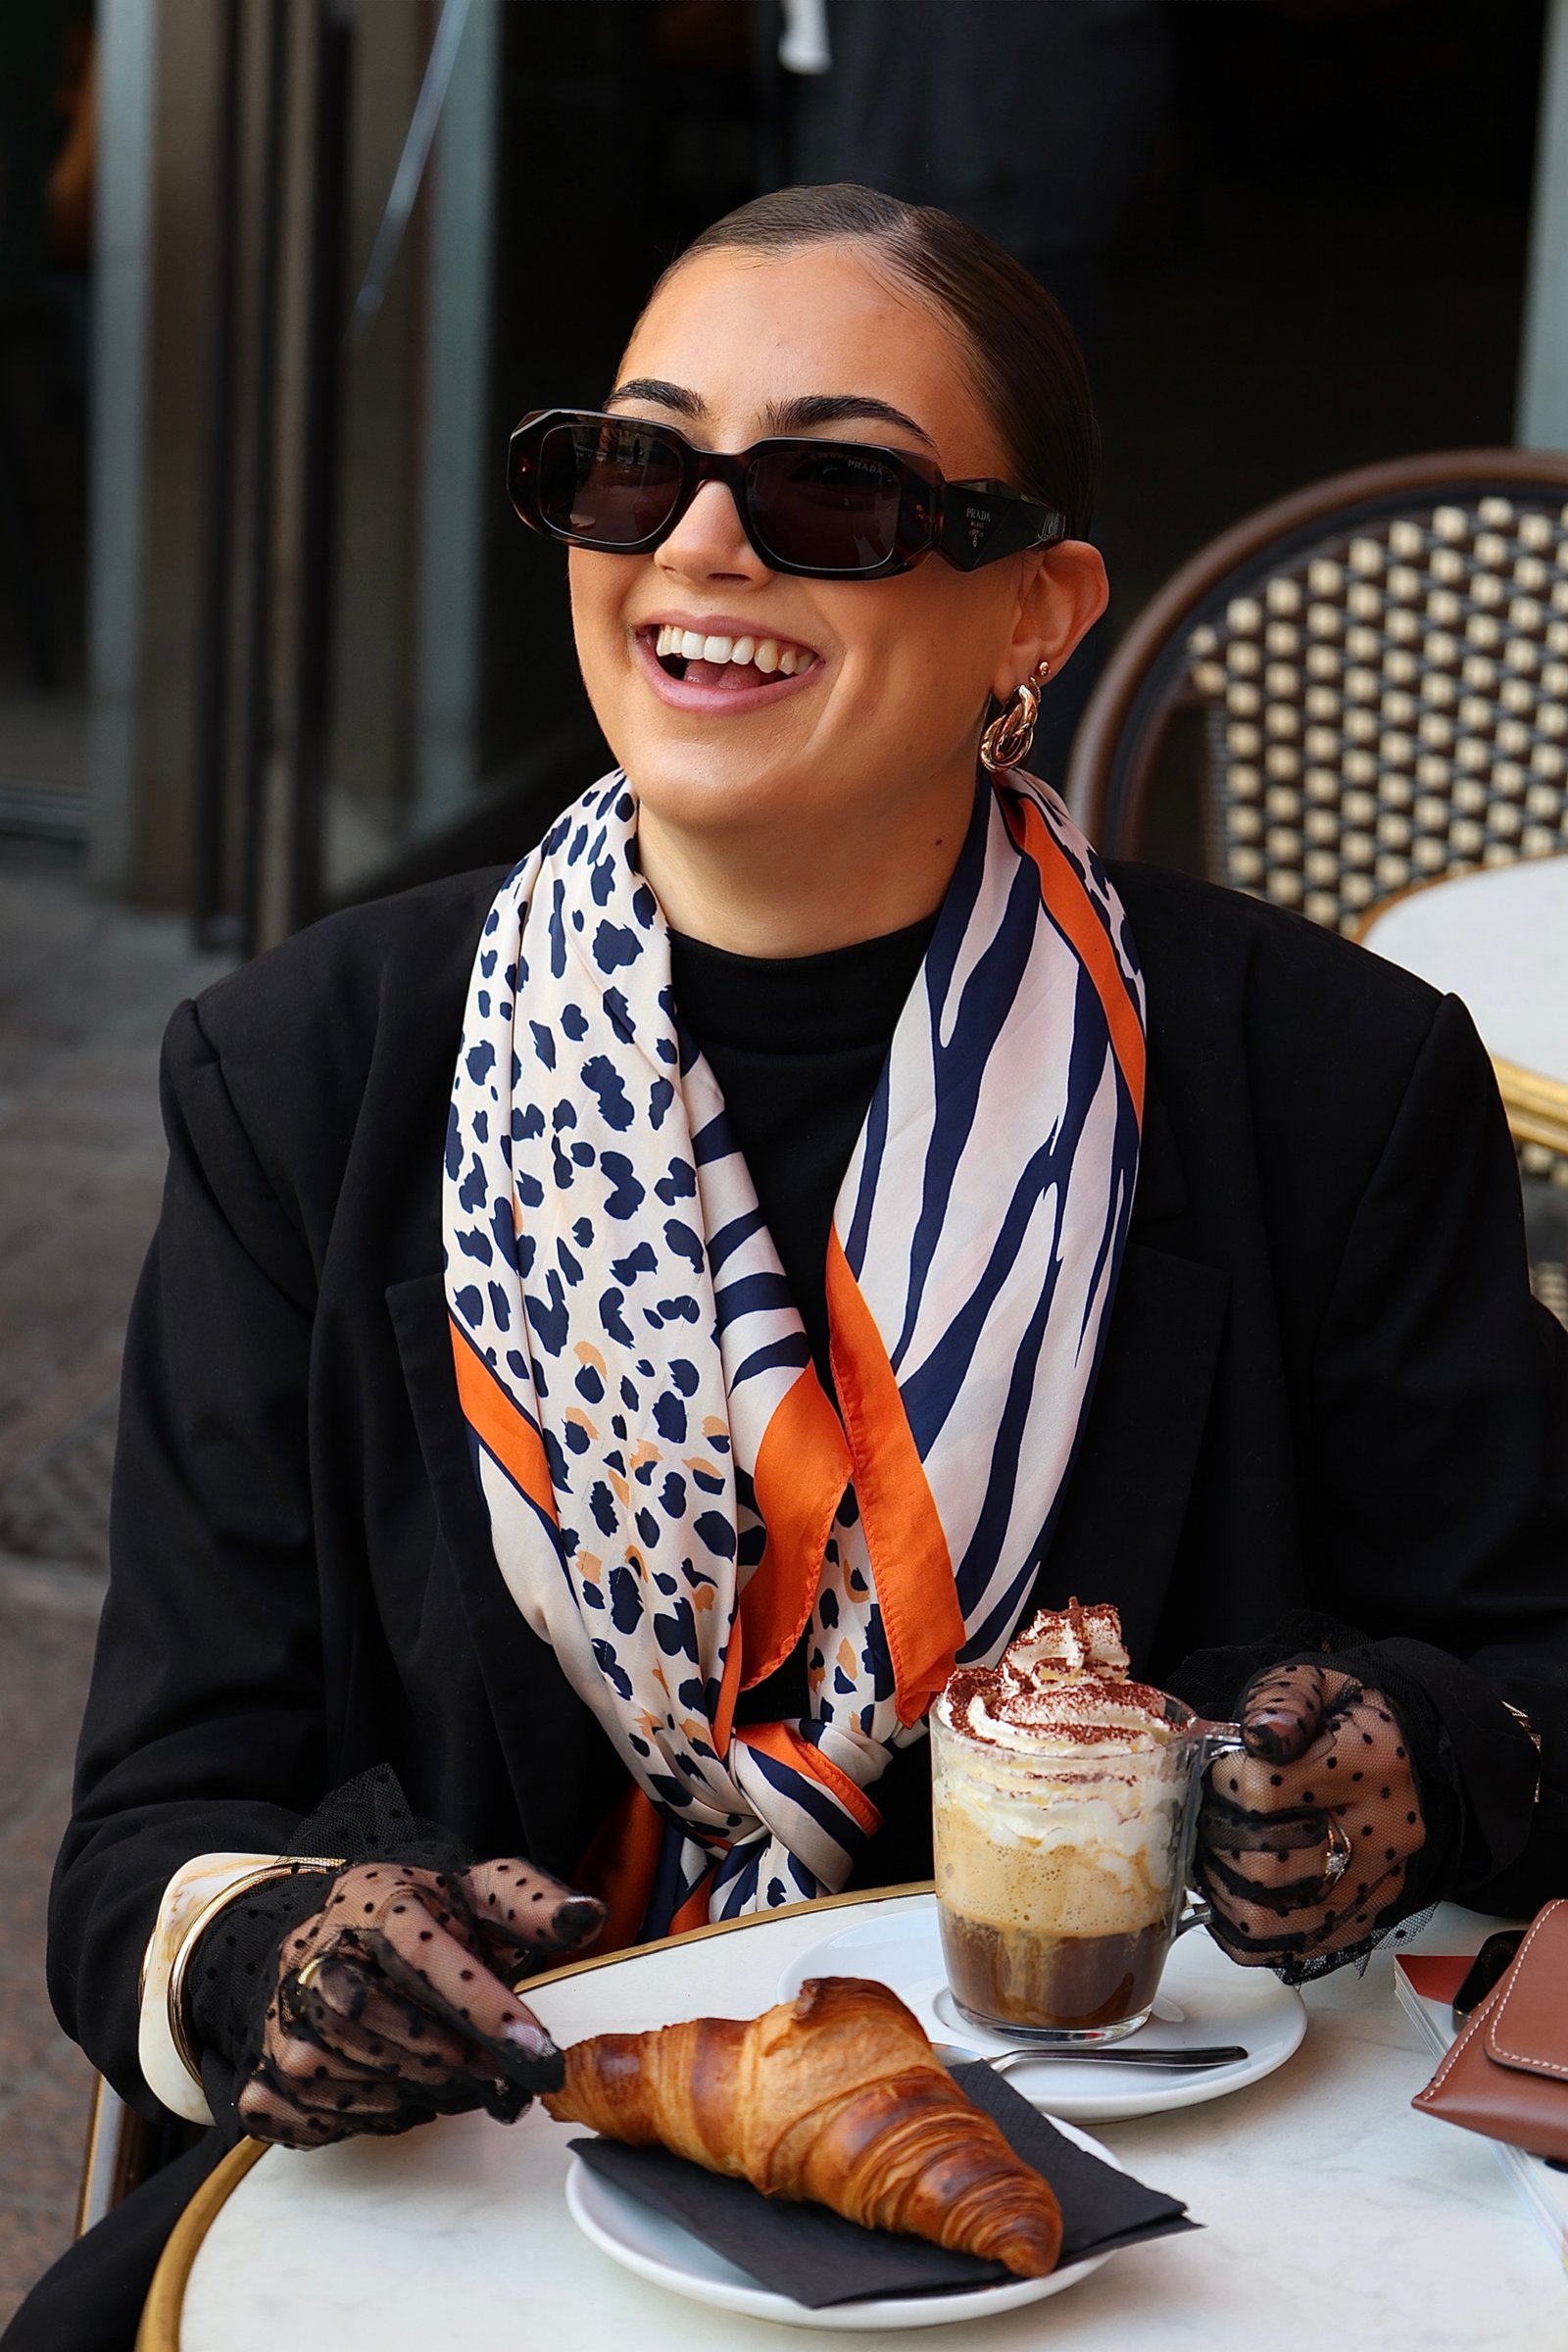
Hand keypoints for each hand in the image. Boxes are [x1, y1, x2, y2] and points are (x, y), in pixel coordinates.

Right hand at [237, 1856, 603, 2146]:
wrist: (337, 1936)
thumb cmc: (424, 1920)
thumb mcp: (481, 1896)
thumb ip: (533, 1906)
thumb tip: (588, 1914)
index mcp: (376, 1896)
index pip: (424, 1951)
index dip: (483, 2006)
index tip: (537, 2051)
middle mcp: (317, 1948)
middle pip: (375, 2014)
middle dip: (449, 2055)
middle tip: (500, 2075)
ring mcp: (283, 2007)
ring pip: (344, 2067)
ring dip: (414, 2088)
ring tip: (456, 2082)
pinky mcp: (265, 2062)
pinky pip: (312, 2109)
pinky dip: (368, 2115)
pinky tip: (403, 2096)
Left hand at [1195, 1662, 1424, 1969]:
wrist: (1402, 1756)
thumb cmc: (1344, 1718)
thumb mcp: (1314, 1683)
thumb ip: (1283, 1700)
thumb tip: (1262, 1735)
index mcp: (1371, 1763)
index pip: (1264, 1792)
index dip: (1220, 1782)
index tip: (1216, 1769)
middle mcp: (1383, 1833)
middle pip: (1266, 1864)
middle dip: (1213, 1840)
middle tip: (1201, 1817)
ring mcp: (1375, 1885)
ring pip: (1272, 1917)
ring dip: (1220, 1889)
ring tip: (1210, 1855)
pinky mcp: (1362, 1919)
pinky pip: (1288, 1947)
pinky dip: (1242, 1930)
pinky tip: (1229, 1894)